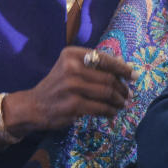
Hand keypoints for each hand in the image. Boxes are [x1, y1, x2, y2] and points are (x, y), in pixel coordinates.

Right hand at [11, 47, 133, 134]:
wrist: (34, 106)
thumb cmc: (58, 86)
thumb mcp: (71, 68)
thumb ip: (94, 65)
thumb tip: (125, 65)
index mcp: (72, 54)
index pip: (104, 59)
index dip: (122, 68)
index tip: (134, 75)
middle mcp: (71, 67)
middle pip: (108, 77)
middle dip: (122, 88)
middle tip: (129, 94)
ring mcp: (71, 86)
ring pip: (107, 93)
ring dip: (119, 100)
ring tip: (122, 104)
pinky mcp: (73, 105)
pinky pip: (100, 108)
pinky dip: (110, 111)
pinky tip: (112, 113)